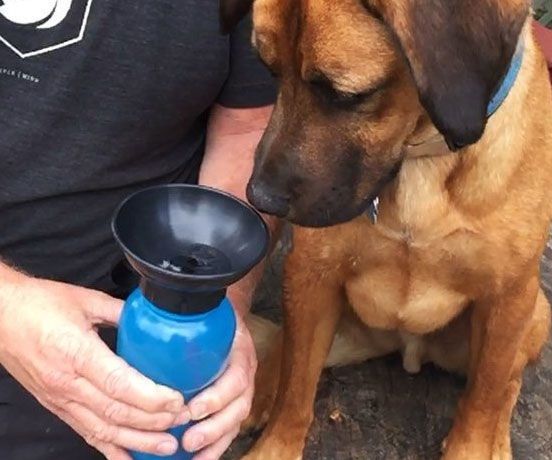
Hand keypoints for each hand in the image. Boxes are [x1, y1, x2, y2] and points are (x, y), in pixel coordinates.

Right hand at [0, 274, 188, 458]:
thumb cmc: (38, 304)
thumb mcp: (85, 300)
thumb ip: (121, 312)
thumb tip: (152, 319)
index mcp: (76, 353)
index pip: (119, 384)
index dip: (151, 397)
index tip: (177, 400)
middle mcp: (67, 382)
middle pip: (116, 411)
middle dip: (153, 421)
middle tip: (182, 421)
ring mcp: (60, 398)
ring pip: (102, 429)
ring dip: (137, 441)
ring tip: (167, 446)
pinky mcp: (56, 406)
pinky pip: (85, 433)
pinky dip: (109, 448)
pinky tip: (128, 458)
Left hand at [182, 316, 256, 459]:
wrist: (229, 318)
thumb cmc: (211, 320)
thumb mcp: (205, 315)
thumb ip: (184, 324)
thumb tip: (143, 326)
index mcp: (240, 352)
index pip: (236, 377)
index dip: (217, 397)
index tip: (192, 410)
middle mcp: (245, 373)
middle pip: (239, 407)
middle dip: (215, 428)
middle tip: (188, 440)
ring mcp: (243, 390)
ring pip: (236, 422)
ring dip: (215, 442)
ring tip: (193, 455)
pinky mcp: (234, 403)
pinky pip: (230, 429)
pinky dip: (216, 447)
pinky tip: (199, 459)